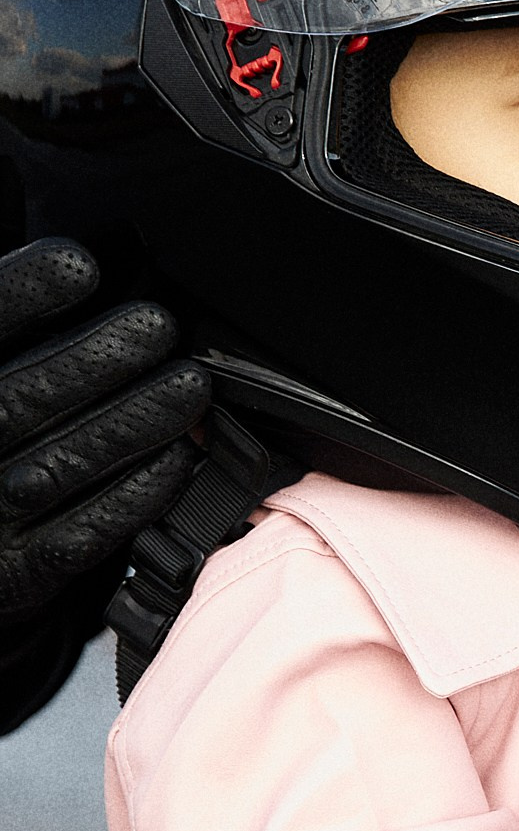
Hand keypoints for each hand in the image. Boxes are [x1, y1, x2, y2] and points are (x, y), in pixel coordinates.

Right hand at [0, 238, 208, 619]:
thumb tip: (72, 260)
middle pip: (19, 399)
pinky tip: (178, 456)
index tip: (81, 264)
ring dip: (133, 423)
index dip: (23, 294)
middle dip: (95, 359)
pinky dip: (136, 493)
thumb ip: (8, 323)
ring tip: (188, 386)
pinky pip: (84, 532)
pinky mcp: (21, 570)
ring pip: (60, 465)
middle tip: (156, 325)